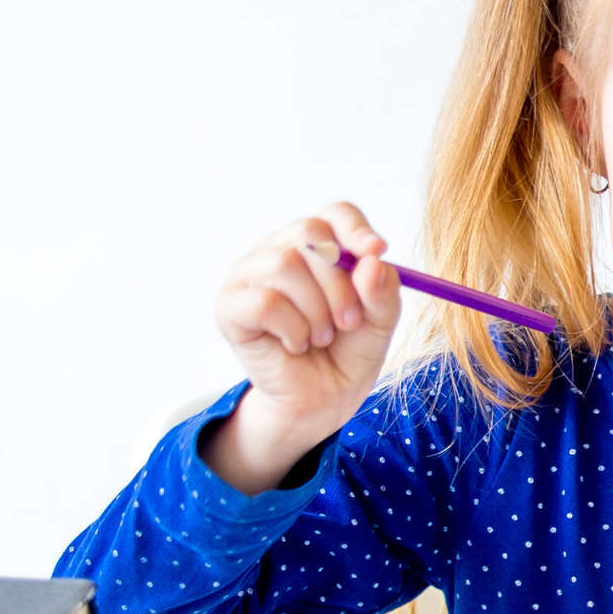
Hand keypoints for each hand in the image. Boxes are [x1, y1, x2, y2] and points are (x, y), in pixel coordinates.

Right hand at [210, 203, 402, 478]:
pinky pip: (265, 302)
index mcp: (317, 246)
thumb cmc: (348, 352)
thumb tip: (372, 261)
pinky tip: (295, 343)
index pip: (334, 214)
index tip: (376, 251)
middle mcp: (278, 250)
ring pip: (285, 265)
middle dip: (339, 283)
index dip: (355, 228)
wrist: (322, 399)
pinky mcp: (229, 306)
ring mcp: (248, 275)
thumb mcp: (380, 321)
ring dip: (316, 310)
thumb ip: (382, 291)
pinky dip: (292, 328)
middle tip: (350, 321)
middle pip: (310, 234)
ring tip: (321, 336)